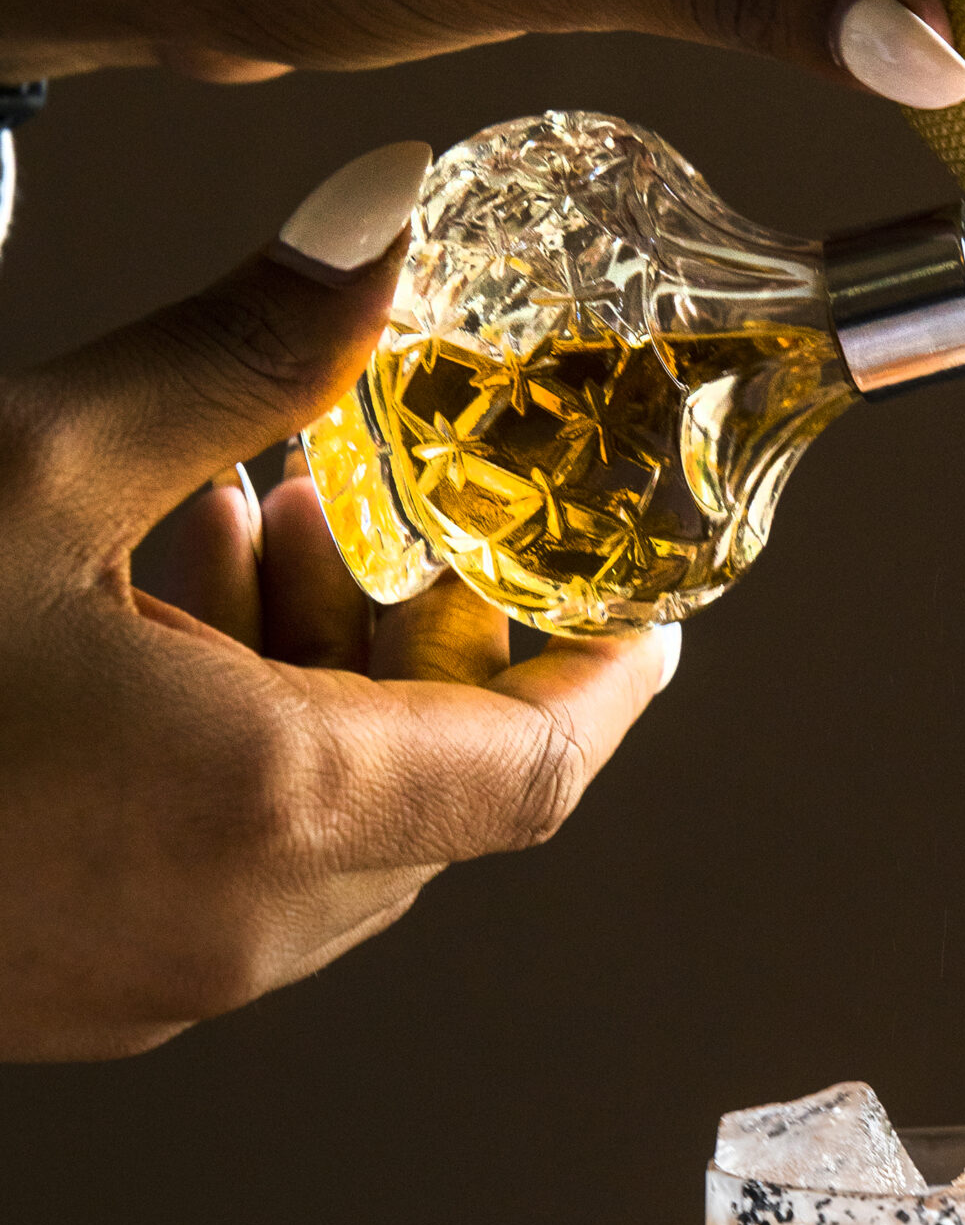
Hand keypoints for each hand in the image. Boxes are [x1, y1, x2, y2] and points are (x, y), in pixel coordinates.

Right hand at [0, 144, 677, 1062]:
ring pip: (331, 833)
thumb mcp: (31, 466)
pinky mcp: (78, 991)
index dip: (612, 680)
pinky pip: (230, 875)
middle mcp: (238, 929)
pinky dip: (237, 759)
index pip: (540, 770)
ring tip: (214, 529)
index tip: (643, 601)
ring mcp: (154, 981)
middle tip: (347, 507)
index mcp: (270, 809)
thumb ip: (237, 358)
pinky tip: (132, 635)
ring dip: (316, 689)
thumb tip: (373, 233)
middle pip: (438, 794)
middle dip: (426, 646)